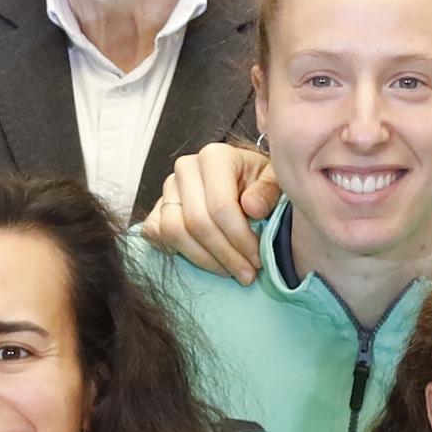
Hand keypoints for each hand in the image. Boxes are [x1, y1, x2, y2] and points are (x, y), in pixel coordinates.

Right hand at [145, 141, 279, 280]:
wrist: (243, 181)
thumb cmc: (260, 182)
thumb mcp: (276, 182)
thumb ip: (268, 191)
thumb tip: (252, 208)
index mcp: (214, 157)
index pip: (221, 206)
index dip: (239, 239)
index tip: (257, 260)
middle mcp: (186, 168)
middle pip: (197, 223)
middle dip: (224, 254)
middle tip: (246, 274)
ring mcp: (168, 188)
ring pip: (174, 232)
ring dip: (203, 259)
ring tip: (229, 271)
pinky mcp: (156, 207)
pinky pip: (155, 234)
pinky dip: (176, 251)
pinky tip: (204, 259)